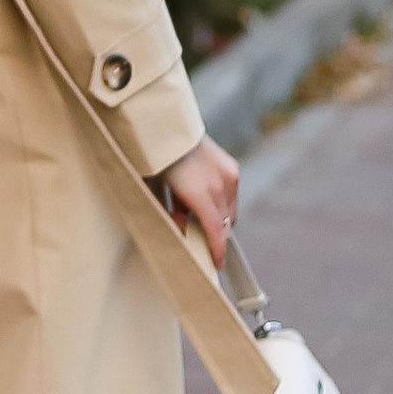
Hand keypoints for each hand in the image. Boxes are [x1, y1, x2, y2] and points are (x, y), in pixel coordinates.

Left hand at [160, 134, 239, 266]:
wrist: (170, 130)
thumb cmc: (160, 161)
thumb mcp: (163, 191)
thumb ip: (175, 212)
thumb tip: (182, 228)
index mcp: (200, 194)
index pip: (216, 230)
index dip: (217, 250)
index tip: (217, 263)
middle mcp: (219, 185)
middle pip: (225, 224)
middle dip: (215, 235)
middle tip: (201, 239)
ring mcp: (228, 177)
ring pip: (230, 211)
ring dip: (219, 218)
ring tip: (198, 214)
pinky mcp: (232, 169)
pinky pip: (231, 196)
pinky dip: (222, 203)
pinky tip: (206, 199)